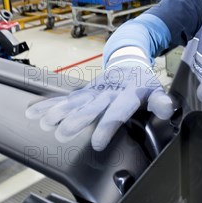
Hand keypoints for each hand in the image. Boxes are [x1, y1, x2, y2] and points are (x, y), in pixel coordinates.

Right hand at [25, 56, 173, 150]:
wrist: (129, 59)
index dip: (107, 126)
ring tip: (44, 123)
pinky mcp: (84, 91)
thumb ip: (161, 102)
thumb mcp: (157, 90)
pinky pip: (65, 98)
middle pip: (91, 107)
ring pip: (74, 102)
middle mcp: (108, 91)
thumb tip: (168, 109)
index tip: (96, 143)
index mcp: (128, 92)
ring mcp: (94, 91)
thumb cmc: (143, 81)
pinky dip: (48, 105)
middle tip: (62, 133)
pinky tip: (33, 112)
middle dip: (75, 120)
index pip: (118, 110)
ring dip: (58, 112)